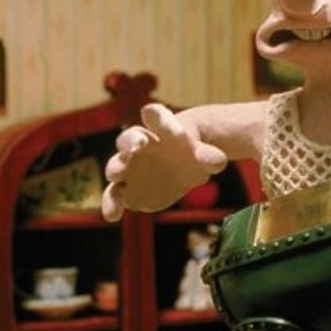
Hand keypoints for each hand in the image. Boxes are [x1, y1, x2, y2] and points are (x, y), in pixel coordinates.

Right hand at [101, 104, 227, 221]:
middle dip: (131, 141)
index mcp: (162, 128)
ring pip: (117, 165)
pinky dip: (112, 203)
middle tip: (136, 146)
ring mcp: (132, 165)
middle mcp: (141, 144)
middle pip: (129, 137)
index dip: (156, 115)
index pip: (156, 115)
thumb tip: (218, 161)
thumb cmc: (195, 151)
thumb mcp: (207, 153)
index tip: (154, 114)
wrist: (186, 164)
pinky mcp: (129, 187)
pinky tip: (112, 216)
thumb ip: (210, 156)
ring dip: (116, 169)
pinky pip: (115, 194)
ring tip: (118, 177)